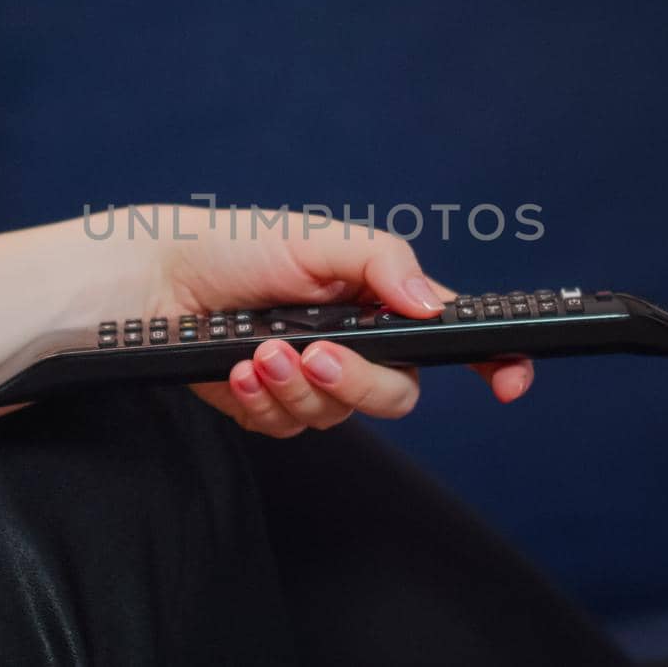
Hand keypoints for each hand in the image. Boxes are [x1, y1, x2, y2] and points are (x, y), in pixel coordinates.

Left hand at [106, 206, 533, 436]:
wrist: (158, 279)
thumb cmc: (238, 246)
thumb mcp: (317, 238)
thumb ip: (382, 262)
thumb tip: (433, 304)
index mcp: (381, 302)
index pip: (452, 338)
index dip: (495, 362)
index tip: (509, 382)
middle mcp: (357, 346)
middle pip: (396, 394)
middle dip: (356, 380)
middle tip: (315, 353)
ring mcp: (315, 381)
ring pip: (339, 417)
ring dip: (297, 388)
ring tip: (258, 352)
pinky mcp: (271, 408)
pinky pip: (288, 429)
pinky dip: (263, 401)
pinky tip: (237, 370)